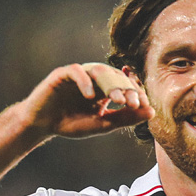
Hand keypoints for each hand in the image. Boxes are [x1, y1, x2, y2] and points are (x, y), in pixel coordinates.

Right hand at [20, 62, 153, 138]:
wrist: (43, 124)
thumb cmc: (72, 123)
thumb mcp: (103, 124)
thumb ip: (125, 118)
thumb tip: (152, 112)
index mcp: (106, 90)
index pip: (126, 86)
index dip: (136, 93)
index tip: (144, 106)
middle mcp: (95, 79)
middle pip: (116, 76)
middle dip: (126, 89)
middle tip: (133, 103)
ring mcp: (79, 75)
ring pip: (99, 70)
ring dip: (110, 84)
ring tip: (117, 99)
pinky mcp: (62, 74)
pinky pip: (76, 72)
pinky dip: (85, 82)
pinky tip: (91, 96)